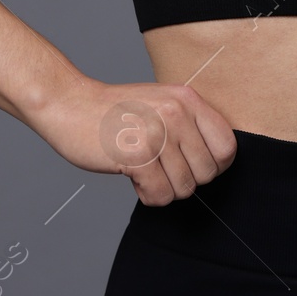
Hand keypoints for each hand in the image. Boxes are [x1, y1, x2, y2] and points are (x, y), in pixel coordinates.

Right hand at [29, 79, 236, 205]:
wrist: (68, 104)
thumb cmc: (115, 112)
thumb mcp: (162, 103)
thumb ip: (191, 125)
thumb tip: (217, 164)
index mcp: (188, 99)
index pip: (227, 147)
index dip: (214, 166)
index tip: (192, 166)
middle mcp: (177, 113)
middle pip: (207, 173)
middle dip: (184, 180)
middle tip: (159, 169)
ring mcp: (158, 133)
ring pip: (184, 189)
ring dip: (163, 189)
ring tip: (144, 171)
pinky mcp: (137, 155)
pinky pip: (160, 196)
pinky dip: (147, 196)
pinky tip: (133, 179)